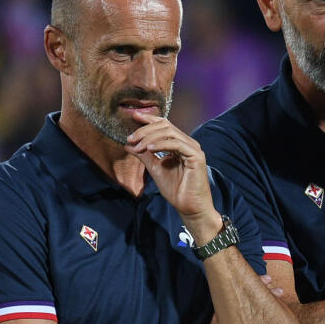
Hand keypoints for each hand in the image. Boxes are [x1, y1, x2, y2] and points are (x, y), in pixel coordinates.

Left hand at [125, 116, 222, 241]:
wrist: (188, 207)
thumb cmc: (175, 190)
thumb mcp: (155, 169)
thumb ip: (144, 155)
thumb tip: (128, 144)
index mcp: (180, 144)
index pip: (164, 125)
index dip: (149, 119)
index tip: (133, 116)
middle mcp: (188, 143)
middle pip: (165, 126)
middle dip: (145, 130)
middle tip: (131, 139)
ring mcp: (193, 149)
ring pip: (170, 132)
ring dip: (150, 137)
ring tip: (138, 146)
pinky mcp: (196, 156)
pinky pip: (177, 144)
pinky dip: (161, 144)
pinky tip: (149, 148)